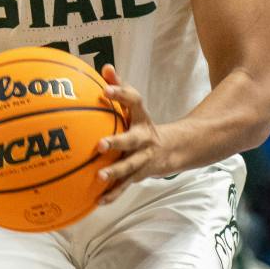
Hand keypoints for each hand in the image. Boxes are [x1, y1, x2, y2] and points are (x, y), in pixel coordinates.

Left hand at [94, 64, 168, 203]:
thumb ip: (119, 87)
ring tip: (100, 176)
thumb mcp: (133, 107)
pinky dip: (113, 194)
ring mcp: (143, 158)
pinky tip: (98, 201)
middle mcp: (143, 138)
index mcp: (140, 118)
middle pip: (131, 139)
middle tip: (99, 145)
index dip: (120, 93)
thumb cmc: (140, 124)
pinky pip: (125, 186)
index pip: (133, 101)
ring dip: (115, 172)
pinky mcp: (139, 175)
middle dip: (117, 142)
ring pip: (129, 166)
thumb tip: (105, 67)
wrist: (171, 150)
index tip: (105, 89)